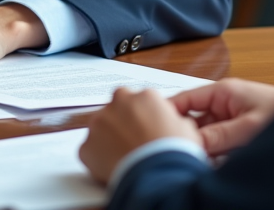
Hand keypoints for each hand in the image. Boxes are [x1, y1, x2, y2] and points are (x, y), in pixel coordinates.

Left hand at [79, 87, 201, 184]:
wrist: (157, 176)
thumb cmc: (174, 153)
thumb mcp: (187, 129)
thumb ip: (174, 119)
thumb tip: (173, 124)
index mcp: (145, 96)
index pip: (141, 101)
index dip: (145, 117)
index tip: (147, 130)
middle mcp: (119, 103)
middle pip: (118, 108)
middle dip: (123, 121)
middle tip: (134, 141)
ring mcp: (99, 123)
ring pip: (101, 127)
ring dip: (109, 138)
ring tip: (124, 157)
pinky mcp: (87, 145)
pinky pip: (91, 150)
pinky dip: (98, 158)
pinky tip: (113, 168)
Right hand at [170, 78, 273, 155]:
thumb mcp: (248, 128)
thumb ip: (218, 135)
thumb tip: (189, 142)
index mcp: (223, 91)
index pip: (184, 100)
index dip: (167, 113)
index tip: (153, 128)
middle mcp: (224, 103)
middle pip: (192, 120)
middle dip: (187, 137)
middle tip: (179, 152)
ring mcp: (230, 118)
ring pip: (205, 135)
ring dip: (202, 148)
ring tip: (198, 160)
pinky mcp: (238, 132)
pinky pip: (218, 143)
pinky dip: (214, 154)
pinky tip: (213, 164)